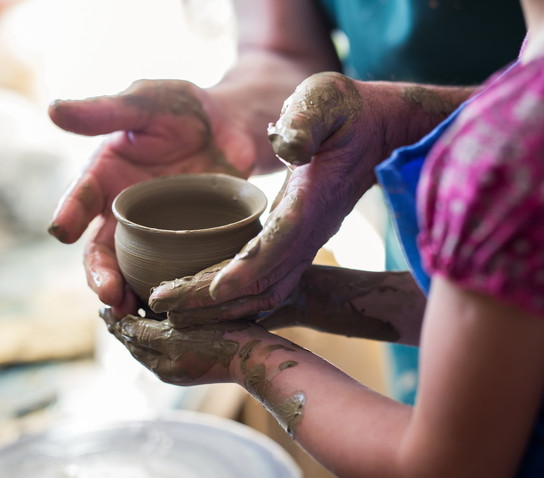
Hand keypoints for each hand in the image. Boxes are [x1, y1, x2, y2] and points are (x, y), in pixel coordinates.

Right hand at [48, 79, 256, 317]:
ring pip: (131, 270)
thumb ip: (105, 110)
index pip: (80, 198)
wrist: (231, 126)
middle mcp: (122, 212)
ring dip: (127, 292)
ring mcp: (153, 234)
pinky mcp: (183, 246)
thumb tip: (53, 110)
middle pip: (101, 249)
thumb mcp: (145, 102)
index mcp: (105, 177)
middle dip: (99, 272)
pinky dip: (166, 292)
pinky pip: (170, 272)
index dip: (68, 214)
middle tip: (106, 292)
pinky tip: (171, 311)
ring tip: (131, 311)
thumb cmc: (182, 109)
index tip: (61, 231)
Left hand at [101, 307, 264, 386]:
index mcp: (158, 365)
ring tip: (131, 308)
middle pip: (138, 343)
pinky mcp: (200, 355)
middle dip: (125, 325)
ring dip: (141, 325)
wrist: (255, 356)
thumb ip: (145, 333)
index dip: (115, 322)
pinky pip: (171, 340)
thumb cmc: (216, 344)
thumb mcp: (174, 338)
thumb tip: (121, 327)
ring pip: (154, 341)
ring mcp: (184, 363)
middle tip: (111, 306)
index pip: (128, 340)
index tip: (104, 305)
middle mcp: (168, 368)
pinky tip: (164, 314)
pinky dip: (159, 327)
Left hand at [150, 72, 463, 320]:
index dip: (246, 269)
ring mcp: (303, 241)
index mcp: (311, 201)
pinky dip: (232, 296)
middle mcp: (308, 231)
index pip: (277, 244)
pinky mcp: (295, 242)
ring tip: (171, 311)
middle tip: (162, 304)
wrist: (380, 130)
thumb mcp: (326, 100)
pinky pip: (263, 280)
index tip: (211, 290)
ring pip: (263, 290)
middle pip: (261, 281)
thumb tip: (286, 145)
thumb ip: (307, 120)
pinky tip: (198, 300)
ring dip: (219, 306)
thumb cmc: (348, 110)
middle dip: (213, 298)